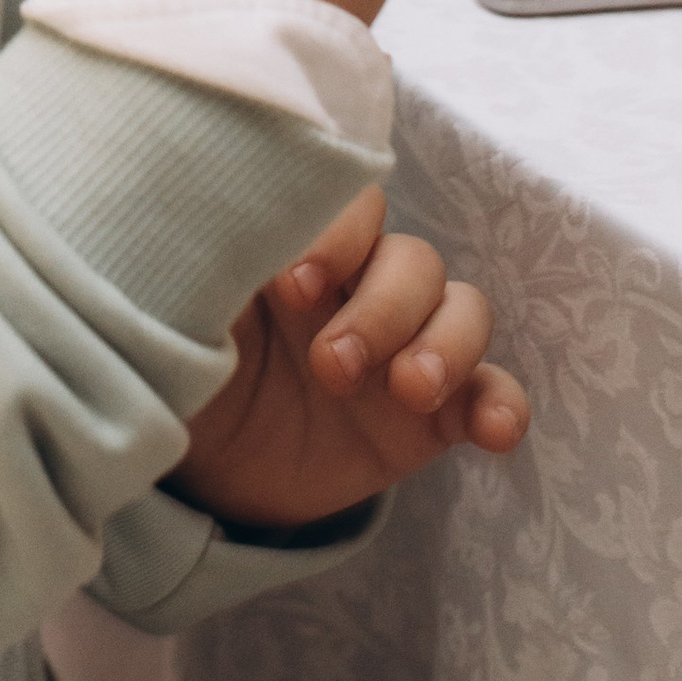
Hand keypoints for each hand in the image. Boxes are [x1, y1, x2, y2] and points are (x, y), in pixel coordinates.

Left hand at [169, 184, 529, 531]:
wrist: (201, 472)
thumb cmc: (182, 370)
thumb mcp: (178, 316)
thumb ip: (205, 270)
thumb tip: (207, 229)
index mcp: (304, 252)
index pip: (355, 207)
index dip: (341, 237)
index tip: (297, 289)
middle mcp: (363, 287)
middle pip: (414, 261)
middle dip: (383, 310)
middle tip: (333, 366)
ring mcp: (405, 348)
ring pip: (464, 310)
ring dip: (447, 345)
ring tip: (409, 390)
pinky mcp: (433, 415)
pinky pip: (491, 392)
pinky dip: (503, 404)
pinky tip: (494, 430)